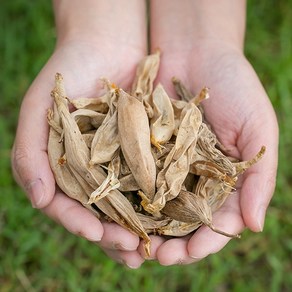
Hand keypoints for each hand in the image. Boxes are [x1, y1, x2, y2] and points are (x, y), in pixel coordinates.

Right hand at [11, 0, 147, 268]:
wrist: (105, 47)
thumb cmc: (67, 76)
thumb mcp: (38, 111)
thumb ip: (29, 154)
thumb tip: (37, 199)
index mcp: (65, 171)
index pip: (69, 208)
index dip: (79, 224)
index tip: (96, 235)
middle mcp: (94, 173)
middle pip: (102, 214)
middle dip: (115, 235)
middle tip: (132, 252)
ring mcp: (122, 164)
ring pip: (130, 204)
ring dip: (141, 227)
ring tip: (152, 248)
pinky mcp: (147, 153)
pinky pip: (154, 180)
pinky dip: (161, 199)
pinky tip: (171, 215)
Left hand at [139, 41, 277, 264]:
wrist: (197, 50)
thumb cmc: (235, 85)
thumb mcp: (258, 127)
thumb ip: (259, 178)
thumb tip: (253, 226)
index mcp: (223, 179)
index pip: (215, 221)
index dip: (204, 241)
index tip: (188, 252)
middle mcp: (193, 177)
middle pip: (181, 221)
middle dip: (170, 243)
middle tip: (155, 256)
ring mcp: (166, 165)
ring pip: (155, 207)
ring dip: (145, 228)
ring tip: (133, 243)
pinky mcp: (143, 150)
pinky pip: (134, 178)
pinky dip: (127, 197)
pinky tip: (118, 211)